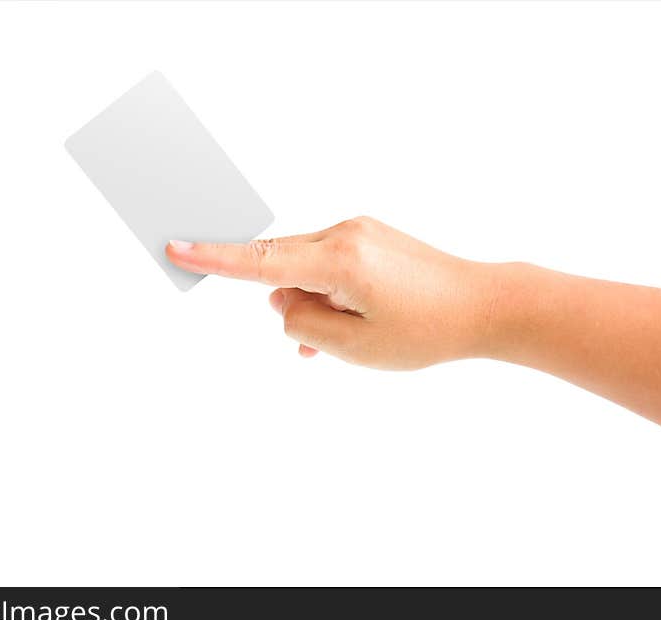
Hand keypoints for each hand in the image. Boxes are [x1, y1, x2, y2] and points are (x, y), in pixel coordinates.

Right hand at [166, 216, 500, 369]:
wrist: (485, 305)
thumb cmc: (426, 330)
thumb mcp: (355, 347)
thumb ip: (301, 323)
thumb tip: (279, 300)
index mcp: (338, 261)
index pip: (259, 262)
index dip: (213, 259)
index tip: (175, 247)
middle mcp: (344, 234)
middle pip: (283, 268)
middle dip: (293, 304)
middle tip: (326, 339)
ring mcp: (359, 230)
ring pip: (306, 270)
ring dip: (315, 304)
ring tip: (350, 337)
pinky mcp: (369, 236)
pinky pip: (328, 265)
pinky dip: (328, 294)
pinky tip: (348, 323)